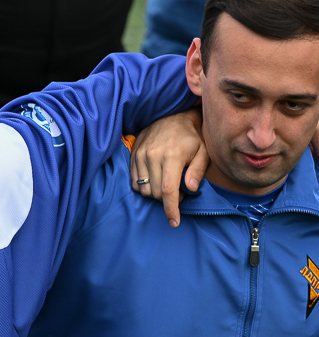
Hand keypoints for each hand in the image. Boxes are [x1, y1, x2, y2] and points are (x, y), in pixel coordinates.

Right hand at [129, 109, 205, 227]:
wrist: (174, 114)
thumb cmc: (193, 135)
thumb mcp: (203, 151)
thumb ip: (197, 170)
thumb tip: (190, 189)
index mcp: (172, 155)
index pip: (168, 190)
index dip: (171, 209)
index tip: (174, 222)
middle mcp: (152, 156)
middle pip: (155, 193)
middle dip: (167, 199)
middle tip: (181, 189)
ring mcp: (140, 155)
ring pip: (143, 189)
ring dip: (155, 193)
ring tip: (168, 183)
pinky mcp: (133, 155)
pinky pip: (134, 182)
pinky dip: (144, 186)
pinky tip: (156, 179)